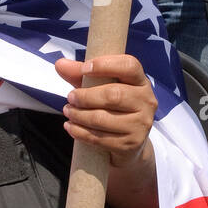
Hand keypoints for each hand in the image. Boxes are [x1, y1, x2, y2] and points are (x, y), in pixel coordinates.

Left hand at [54, 53, 156, 167]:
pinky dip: (81, 132)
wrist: (129, 142)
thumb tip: (60, 64)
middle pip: (114, 95)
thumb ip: (81, 74)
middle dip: (86, 96)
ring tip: (68, 112)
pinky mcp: (131, 144)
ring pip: (104, 118)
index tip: (84, 69)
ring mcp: (141, 124)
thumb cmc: (113, 106)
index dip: (105, 65)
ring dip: (80, 115)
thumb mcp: (99, 87)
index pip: (129, 66)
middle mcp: (147, 101)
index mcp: (141, 81)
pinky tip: (70, 127)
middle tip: (70, 97)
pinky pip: (101, 138)